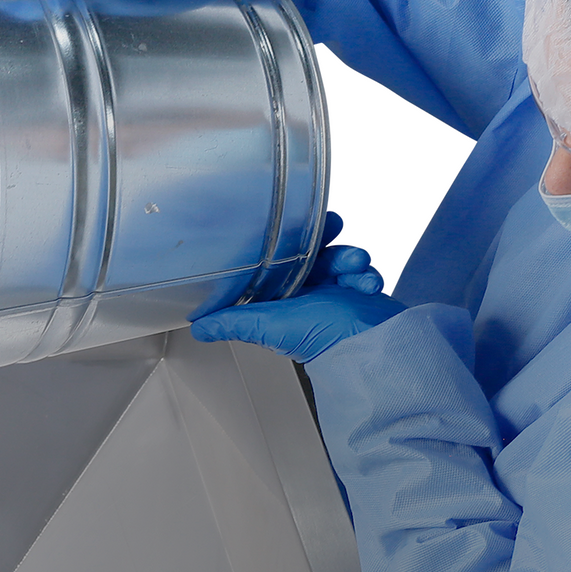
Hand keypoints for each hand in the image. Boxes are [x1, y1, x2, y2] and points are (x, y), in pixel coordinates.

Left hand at [191, 231, 405, 362]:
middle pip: (315, 254)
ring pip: (342, 259)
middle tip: (337, 232)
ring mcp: (334, 294)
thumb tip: (199, 326)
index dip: (291, 243)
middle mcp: (306, 295)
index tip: (303, 226)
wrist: (371, 345)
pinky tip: (367, 284)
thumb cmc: (323, 337)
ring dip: (351, 258)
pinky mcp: (358, 295)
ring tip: (356, 268)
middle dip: (330, 245)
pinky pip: (362, 272)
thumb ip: (233, 322)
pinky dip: (367, 274)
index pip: (280, 261)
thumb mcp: (269, 325)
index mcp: (282, 299)